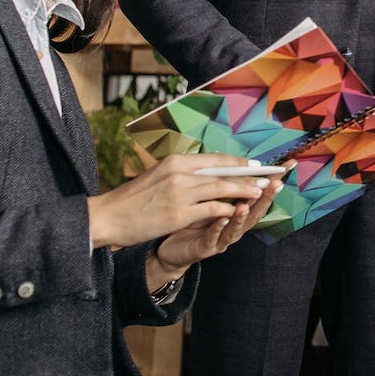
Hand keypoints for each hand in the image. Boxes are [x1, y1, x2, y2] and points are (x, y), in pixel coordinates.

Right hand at [86, 154, 270, 250]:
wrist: (107, 217)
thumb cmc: (132, 199)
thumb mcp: (158, 176)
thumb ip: (181, 173)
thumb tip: (205, 172)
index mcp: (175, 162)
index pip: (214, 159)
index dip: (237, 162)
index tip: (254, 164)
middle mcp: (180, 173)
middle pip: (222, 172)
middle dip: (247, 175)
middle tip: (267, 176)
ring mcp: (180, 193)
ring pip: (222, 189)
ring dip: (243, 191)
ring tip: (259, 192)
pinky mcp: (179, 213)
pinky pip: (212, 209)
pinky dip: (228, 209)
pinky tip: (237, 211)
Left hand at [150, 165, 284, 278]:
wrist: (172, 248)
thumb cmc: (192, 220)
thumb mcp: (207, 198)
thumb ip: (220, 184)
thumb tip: (231, 160)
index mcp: (236, 209)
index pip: (258, 192)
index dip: (273, 180)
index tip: (287, 166)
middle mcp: (234, 223)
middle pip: (255, 210)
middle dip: (266, 197)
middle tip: (275, 184)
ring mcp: (222, 237)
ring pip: (237, 226)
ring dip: (243, 215)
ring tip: (246, 204)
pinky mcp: (206, 248)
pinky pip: (214, 237)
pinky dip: (219, 228)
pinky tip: (223, 219)